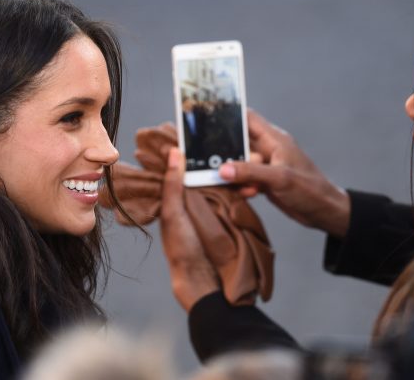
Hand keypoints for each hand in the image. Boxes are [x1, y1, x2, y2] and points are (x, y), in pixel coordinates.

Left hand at [159, 148, 219, 310]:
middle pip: (197, 173)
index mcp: (173, 201)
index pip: (176, 170)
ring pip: (214, 182)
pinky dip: (235, 184)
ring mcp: (209, 209)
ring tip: (231, 148)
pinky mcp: (226, 216)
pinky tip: (241, 171)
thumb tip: (173, 152)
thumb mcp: (173, 213)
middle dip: (203, 158)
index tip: (191, 132)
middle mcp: (190, 202)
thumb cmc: (182, 248)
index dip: (182, 154)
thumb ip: (172, 185)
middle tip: (215, 134)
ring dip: (222, 170)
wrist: (206, 282)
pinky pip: (230, 195)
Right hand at [218, 110, 349, 237]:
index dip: (228, 116)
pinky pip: (244, 179)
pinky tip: (246, 193)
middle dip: (225, 153)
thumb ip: (250, 172)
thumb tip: (223, 169)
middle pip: (237, 143)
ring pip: (239, 163)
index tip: (207, 121)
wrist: (324, 213)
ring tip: (235, 184)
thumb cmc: (311, 190)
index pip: (247, 118)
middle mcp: (268, 149)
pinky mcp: (263, 181)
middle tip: (211, 162)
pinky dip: (241, 186)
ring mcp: (265, 166)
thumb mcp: (279, 179)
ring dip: (233, 174)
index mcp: (274, 139)